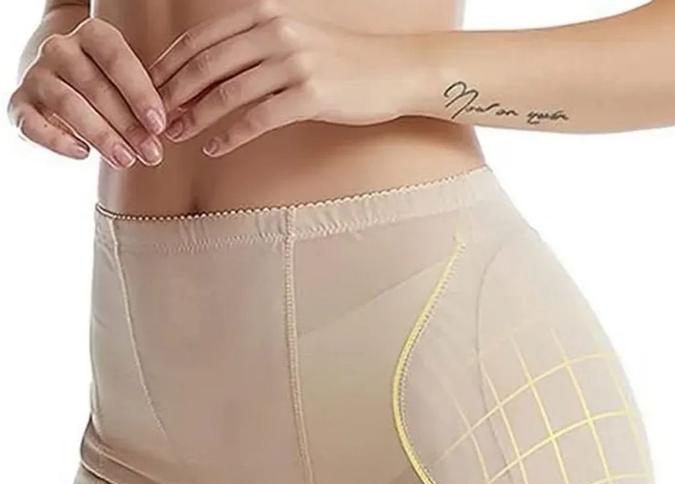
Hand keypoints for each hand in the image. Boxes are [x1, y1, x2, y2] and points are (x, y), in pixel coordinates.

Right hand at [7, 17, 166, 167]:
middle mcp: (60, 50)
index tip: (159, 125)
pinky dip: (58, 142)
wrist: (61, 85)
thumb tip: (165, 130)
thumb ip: (143, 99)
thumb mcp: (126, 83)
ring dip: (101, 136)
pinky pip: (34, 125)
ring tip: (126, 159)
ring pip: (68, 105)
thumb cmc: (107, 88)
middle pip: (95, 87)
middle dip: (127, 125)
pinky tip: (83, 155)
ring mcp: (37, 76)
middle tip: (151, 153)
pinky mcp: (20, 105)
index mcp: (91, 36)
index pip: (116, 58)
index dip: (140, 92)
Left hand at [149, 0, 419, 155]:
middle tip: (152, 119)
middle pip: (206, 65)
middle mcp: (274, 31)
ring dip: (195, 118)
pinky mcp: (308, 95)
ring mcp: (292, 62)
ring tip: (176, 136)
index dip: (169, 65)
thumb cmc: (343, 60)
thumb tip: (214, 68)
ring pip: (226, 93)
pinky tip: (214, 148)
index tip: (148, 89)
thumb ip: (256, 45)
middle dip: (173, 94)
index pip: (202, 39)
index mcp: (265, 12)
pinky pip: (257, 119)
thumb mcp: (296, 37)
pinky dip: (230, 136)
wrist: (395, 69)